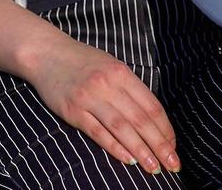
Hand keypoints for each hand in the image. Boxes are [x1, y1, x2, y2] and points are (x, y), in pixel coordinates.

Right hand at [24, 35, 180, 175]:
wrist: (47, 54)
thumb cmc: (84, 62)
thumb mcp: (112, 66)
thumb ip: (130, 89)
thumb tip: (152, 120)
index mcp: (122, 73)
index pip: (152, 106)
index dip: (165, 129)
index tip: (174, 146)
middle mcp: (108, 85)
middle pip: (140, 120)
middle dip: (159, 145)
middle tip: (172, 165)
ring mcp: (90, 98)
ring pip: (122, 128)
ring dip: (140, 150)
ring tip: (153, 167)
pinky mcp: (72, 111)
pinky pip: (97, 132)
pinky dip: (114, 147)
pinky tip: (128, 159)